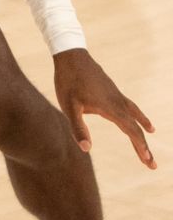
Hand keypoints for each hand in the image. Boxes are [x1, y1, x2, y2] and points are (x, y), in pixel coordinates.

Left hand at [54, 48, 155, 168]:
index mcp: (111, 108)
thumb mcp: (69, 106)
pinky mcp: (111, 89)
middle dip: (143, 145)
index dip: (140, 147)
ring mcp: (116, 94)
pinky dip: (135, 112)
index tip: (149, 162)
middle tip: (152, 164)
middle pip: (136, 126)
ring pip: (134, 113)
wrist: (71, 55)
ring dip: (142, 127)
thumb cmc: (68, 81)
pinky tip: (131, 113)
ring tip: (151, 131)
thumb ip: (78, 128)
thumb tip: (86, 149)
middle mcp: (118, 101)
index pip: (131, 131)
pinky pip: (128, 104)